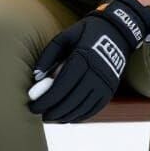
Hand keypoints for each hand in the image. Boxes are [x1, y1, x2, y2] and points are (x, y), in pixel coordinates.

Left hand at [27, 0, 149, 123]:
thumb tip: (35, 78)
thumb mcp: (63, 37)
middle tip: (40, 116)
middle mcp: (96, 73)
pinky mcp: (110, 90)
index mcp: (82, 58)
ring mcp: (105, 83)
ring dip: (65, 116)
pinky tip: (67, 118)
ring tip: (52, 118)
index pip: (61, 86)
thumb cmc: (84, 34)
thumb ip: (47, 56)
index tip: (33, 106)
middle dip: (53, 111)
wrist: (116, 32)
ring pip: (83, 107)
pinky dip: (80, 116)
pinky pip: (94, 109)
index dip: (46, 100)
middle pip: (71, 100)